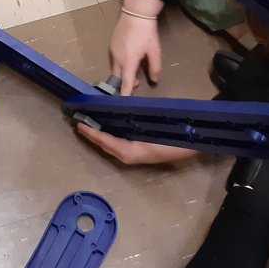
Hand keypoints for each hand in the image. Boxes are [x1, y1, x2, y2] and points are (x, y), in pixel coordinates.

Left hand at [76, 121, 197, 164]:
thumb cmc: (170, 138)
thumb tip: (115, 111)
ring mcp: (133, 156)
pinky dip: (110, 137)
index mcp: (128, 152)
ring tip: (90, 124)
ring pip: (110, 145)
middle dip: (91, 135)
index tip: (78, 124)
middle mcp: (127, 156)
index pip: (104, 140)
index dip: (90, 133)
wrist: (190, 148)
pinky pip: (118, 144)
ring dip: (100, 136)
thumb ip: (133, 122)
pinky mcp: (138, 152)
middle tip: (80, 122)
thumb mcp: (151, 128)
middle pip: (104, 145)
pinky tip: (108, 127)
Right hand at [109, 0, 164, 94]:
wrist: (135, 13)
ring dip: (124, 73)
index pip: (126, 82)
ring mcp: (113, 51)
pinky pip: (114, 60)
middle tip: (137, 84)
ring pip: (115, 69)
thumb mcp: (154, 50)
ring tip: (135, 70)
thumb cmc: (146, 32)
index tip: (122, 103)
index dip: (125, 93)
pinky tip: (130, 58)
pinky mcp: (112, 45)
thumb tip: (154, 80)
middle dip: (125, 84)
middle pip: (118, 78)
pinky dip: (121, 65)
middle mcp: (118, 58)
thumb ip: (154, 67)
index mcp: (129, 61)